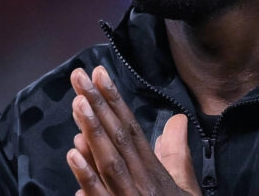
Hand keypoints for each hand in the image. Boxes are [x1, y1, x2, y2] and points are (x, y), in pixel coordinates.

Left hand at [66, 66, 200, 195]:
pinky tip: (74, 152)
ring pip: (111, 161)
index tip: (99, 73)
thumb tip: (176, 121)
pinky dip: (88, 176)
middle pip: (120, 137)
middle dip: (100, 103)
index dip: (115, 100)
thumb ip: (176, 155)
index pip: (132, 128)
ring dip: (94, 130)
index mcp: (155, 172)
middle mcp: (144, 181)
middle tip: (80, 75)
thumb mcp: (184, 188)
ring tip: (79, 102)